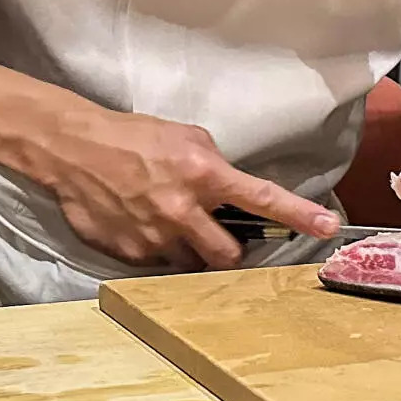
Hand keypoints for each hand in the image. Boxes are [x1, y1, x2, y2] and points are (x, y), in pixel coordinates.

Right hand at [24, 101, 338, 267]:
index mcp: (204, 174)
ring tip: (169, 226)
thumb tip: (231, 188)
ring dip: (191, 251)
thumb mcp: (184, 136)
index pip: (262, 198)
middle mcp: (183, 210)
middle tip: (216, 235)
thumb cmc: (132, 136)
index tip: (328, 227)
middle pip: (229, 256)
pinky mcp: (130, 253)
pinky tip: (140, 224)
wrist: (72, 149)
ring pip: (192, 264)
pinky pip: (157, 263)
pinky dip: (157, 249)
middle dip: (229, 251)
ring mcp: (156, 237)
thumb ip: (214, 164)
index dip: (298, 215)